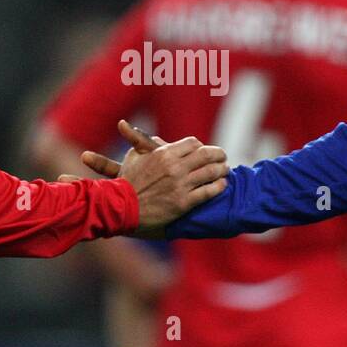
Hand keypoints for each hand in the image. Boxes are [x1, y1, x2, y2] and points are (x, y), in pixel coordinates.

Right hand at [68, 121, 227, 236]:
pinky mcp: (183, 203)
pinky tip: (222, 185)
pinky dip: (219, 186)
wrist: (121, 207)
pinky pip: (208, 192)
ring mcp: (180, 185)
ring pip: (211, 172)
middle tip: (223, 157)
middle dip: (219, 155)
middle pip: (207, 155)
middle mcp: (175, 167)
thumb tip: (156, 139)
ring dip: (222, 170)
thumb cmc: (127, 181)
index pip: (193, 143)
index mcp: (164, 153)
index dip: (201, 146)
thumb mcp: (134, 156)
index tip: (204, 151)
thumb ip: (146, 143)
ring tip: (225, 170)